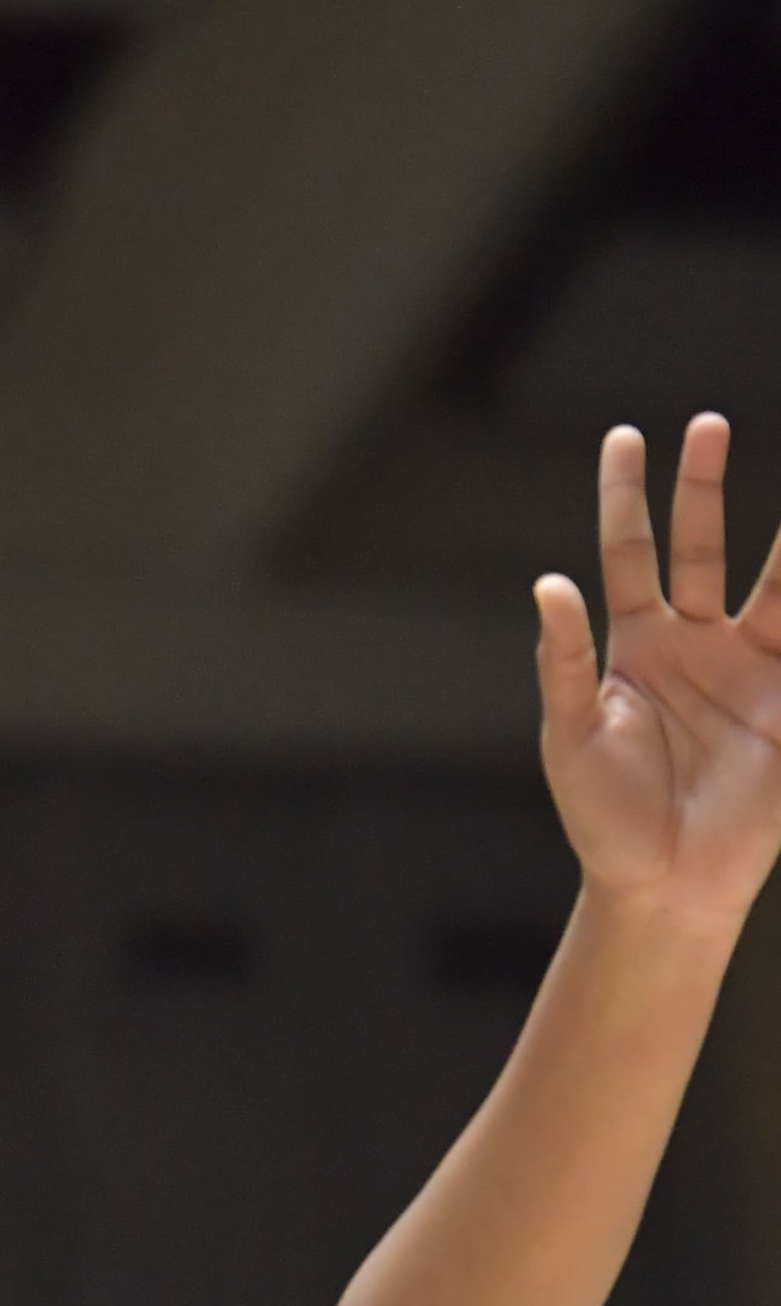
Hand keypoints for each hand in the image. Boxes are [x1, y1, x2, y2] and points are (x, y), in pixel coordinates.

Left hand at [537, 416, 780, 934]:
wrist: (664, 882)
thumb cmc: (605, 815)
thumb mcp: (569, 736)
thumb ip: (563, 662)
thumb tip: (547, 584)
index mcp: (635, 645)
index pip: (631, 553)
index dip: (628, 497)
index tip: (626, 437)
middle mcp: (696, 644)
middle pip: (702, 546)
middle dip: (706, 485)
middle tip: (708, 423)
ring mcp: (751, 668)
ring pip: (776, 582)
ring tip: (774, 484)